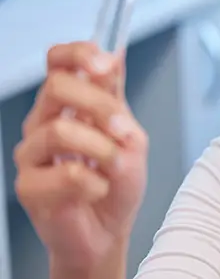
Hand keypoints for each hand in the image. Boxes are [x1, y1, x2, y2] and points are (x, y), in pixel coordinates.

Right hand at [14, 42, 147, 276]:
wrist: (110, 229)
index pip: (58, 61)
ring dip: (101, 149)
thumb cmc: (117, 180)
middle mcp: (44, 121)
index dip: (77, 53)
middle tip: (123, 129)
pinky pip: (65, 174)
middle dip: (99, 105)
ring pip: (60, 131)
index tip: (104, 65)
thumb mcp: (129, 133)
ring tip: (114, 166)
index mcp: (69, 103)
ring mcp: (31, 153)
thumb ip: (116, 98)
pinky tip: (98, 189)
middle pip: (56, 86)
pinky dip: (96, 182)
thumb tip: (114, 53)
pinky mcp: (28, 186)